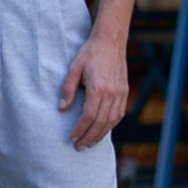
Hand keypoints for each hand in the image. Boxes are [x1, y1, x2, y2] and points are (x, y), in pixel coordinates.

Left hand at [59, 33, 128, 149]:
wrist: (111, 41)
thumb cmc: (90, 53)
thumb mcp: (73, 68)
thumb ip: (67, 89)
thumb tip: (62, 108)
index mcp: (98, 88)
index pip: (88, 116)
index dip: (79, 130)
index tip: (71, 138)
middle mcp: (111, 93)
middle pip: (100, 123)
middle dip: (89, 137)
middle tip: (79, 147)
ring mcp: (120, 93)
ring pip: (111, 121)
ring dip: (100, 135)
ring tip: (89, 143)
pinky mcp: (124, 92)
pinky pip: (119, 114)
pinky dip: (110, 125)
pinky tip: (102, 130)